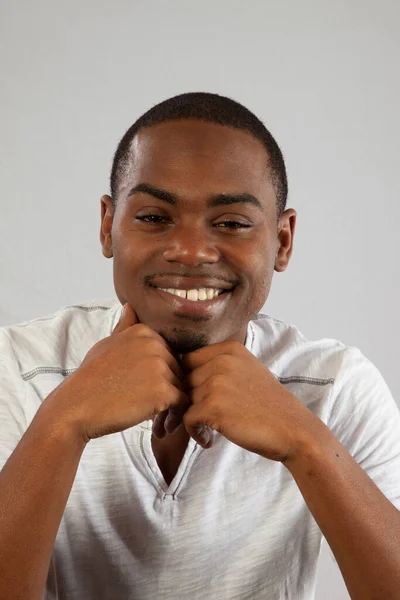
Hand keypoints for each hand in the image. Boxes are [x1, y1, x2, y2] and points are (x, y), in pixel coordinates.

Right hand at [44, 303, 189, 442]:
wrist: (76, 407)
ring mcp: (160, 365)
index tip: (148, 390)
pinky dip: (175, 417)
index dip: (161, 374)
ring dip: (173, 405)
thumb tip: (131, 307)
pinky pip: (182, 403)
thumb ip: (124, 328)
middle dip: (169, 389)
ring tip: (157, 419)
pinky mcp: (163, 390)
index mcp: (143, 331)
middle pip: (178, 369)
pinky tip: (160, 427)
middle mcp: (154, 343)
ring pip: (182, 386)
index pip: (169, 353)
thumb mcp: (106, 345)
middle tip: (153, 408)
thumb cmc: (90, 379)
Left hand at [181, 341, 320, 462]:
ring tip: (209, 431)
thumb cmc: (268, 405)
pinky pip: (187, 418)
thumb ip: (219, 366)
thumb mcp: (247, 371)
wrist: (293, 430)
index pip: (188, 359)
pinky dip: (194, 433)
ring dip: (192, 419)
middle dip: (187, 401)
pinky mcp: (213, 406)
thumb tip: (183, 373)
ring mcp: (217, 382)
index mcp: (230, 349)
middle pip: (183, 380)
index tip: (198, 398)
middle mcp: (222, 361)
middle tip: (202, 419)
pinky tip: (209, 440)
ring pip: (183, 400)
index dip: (188, 380)